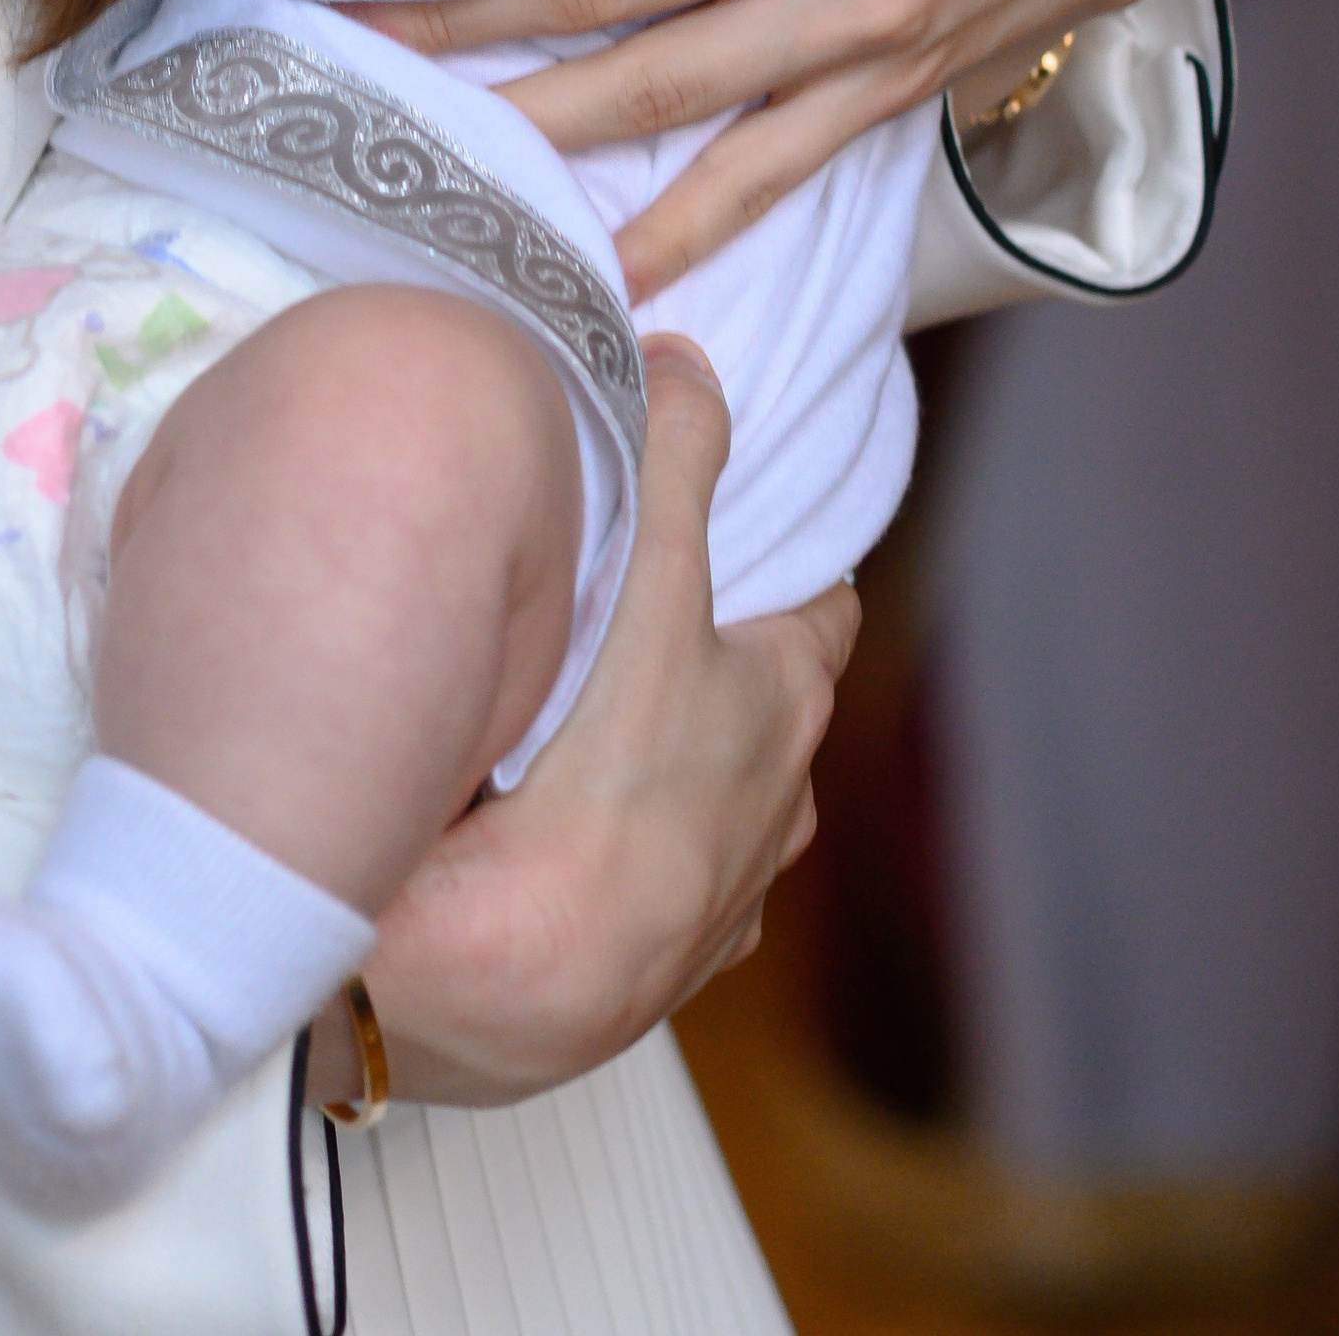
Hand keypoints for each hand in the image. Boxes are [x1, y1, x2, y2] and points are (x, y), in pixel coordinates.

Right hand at [307, 341, 854, 1107]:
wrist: (518, 976)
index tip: (746, 526)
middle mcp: (774, 810)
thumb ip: (672, 458)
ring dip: (669, 768)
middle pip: (766, 709)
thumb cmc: (603, 787)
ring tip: (586, 727)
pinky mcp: (656, 968)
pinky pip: (653, 890)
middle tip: (642, 612)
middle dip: (718, 663)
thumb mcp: (647, 583)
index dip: (785, 563)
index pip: (820, 608)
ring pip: (713, 804)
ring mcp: (722, 898)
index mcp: (786, 710)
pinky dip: (621, 857)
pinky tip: (554, 835)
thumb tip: (689, 363)